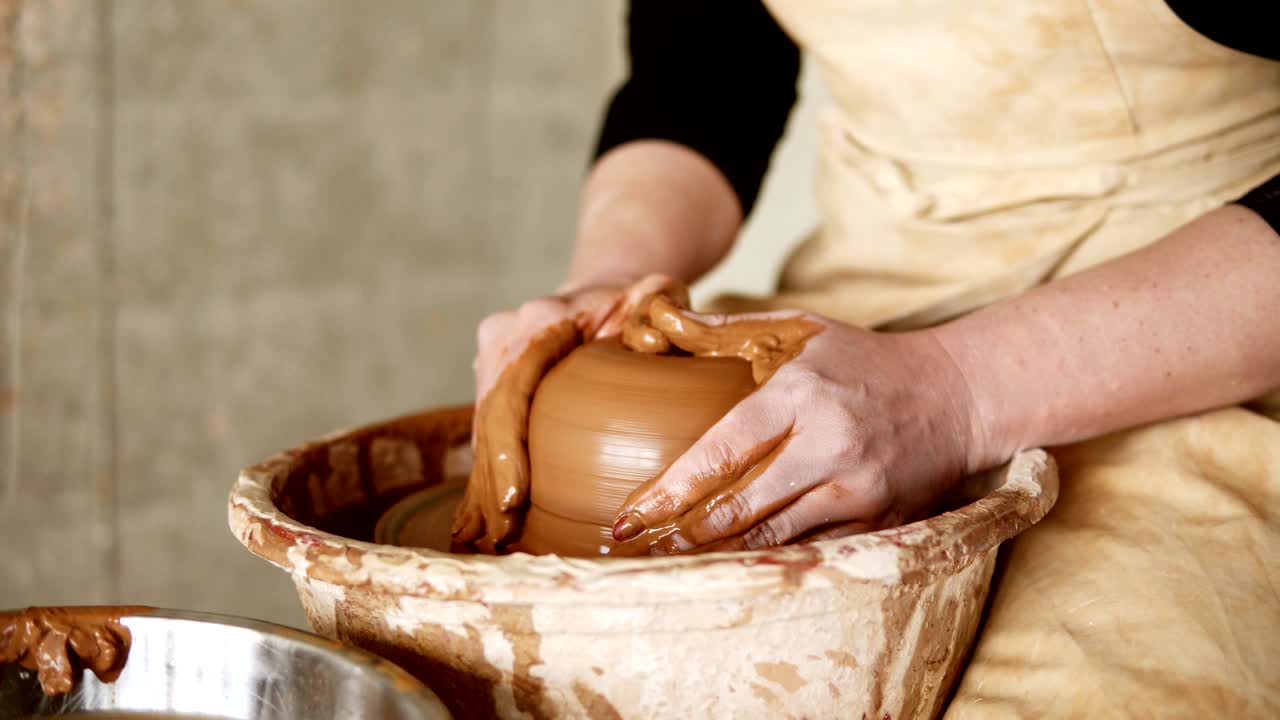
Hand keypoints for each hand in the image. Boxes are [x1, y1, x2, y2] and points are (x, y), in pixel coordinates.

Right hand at [452, 274, 688, 550]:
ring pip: (481, 428)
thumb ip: (661, 310)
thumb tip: (651, 343)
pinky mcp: (490, 376)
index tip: (515, 498)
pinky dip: (485, 475)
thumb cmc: (638, 301)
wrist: (603, 289)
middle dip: (493, 482)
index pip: (515, 390)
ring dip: (482, 487)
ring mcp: (491, 356)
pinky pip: (484, 430)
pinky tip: (477, 522)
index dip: (510, 448)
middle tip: (500, 535)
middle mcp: (505, 335)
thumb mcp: (658, 296)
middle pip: (490, 417)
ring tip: (482, 541)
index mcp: (540, 320)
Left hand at [611, 300, 979, 553]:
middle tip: (637, 548)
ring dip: (719, 554)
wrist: (955, 395)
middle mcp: (829, 444)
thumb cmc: (863, 361)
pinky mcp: (880, 519)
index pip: (722, 450)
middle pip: (742, 505)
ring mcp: (858, 488)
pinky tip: (731, 567)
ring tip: (671, 563)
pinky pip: (811, 548)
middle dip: (683, 533)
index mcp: (801, 394)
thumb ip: (728, 331)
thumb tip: (659, 324)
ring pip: (774, 536)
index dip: (672, 490)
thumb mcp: (800, 329)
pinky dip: (768, 559)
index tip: (632, 514)